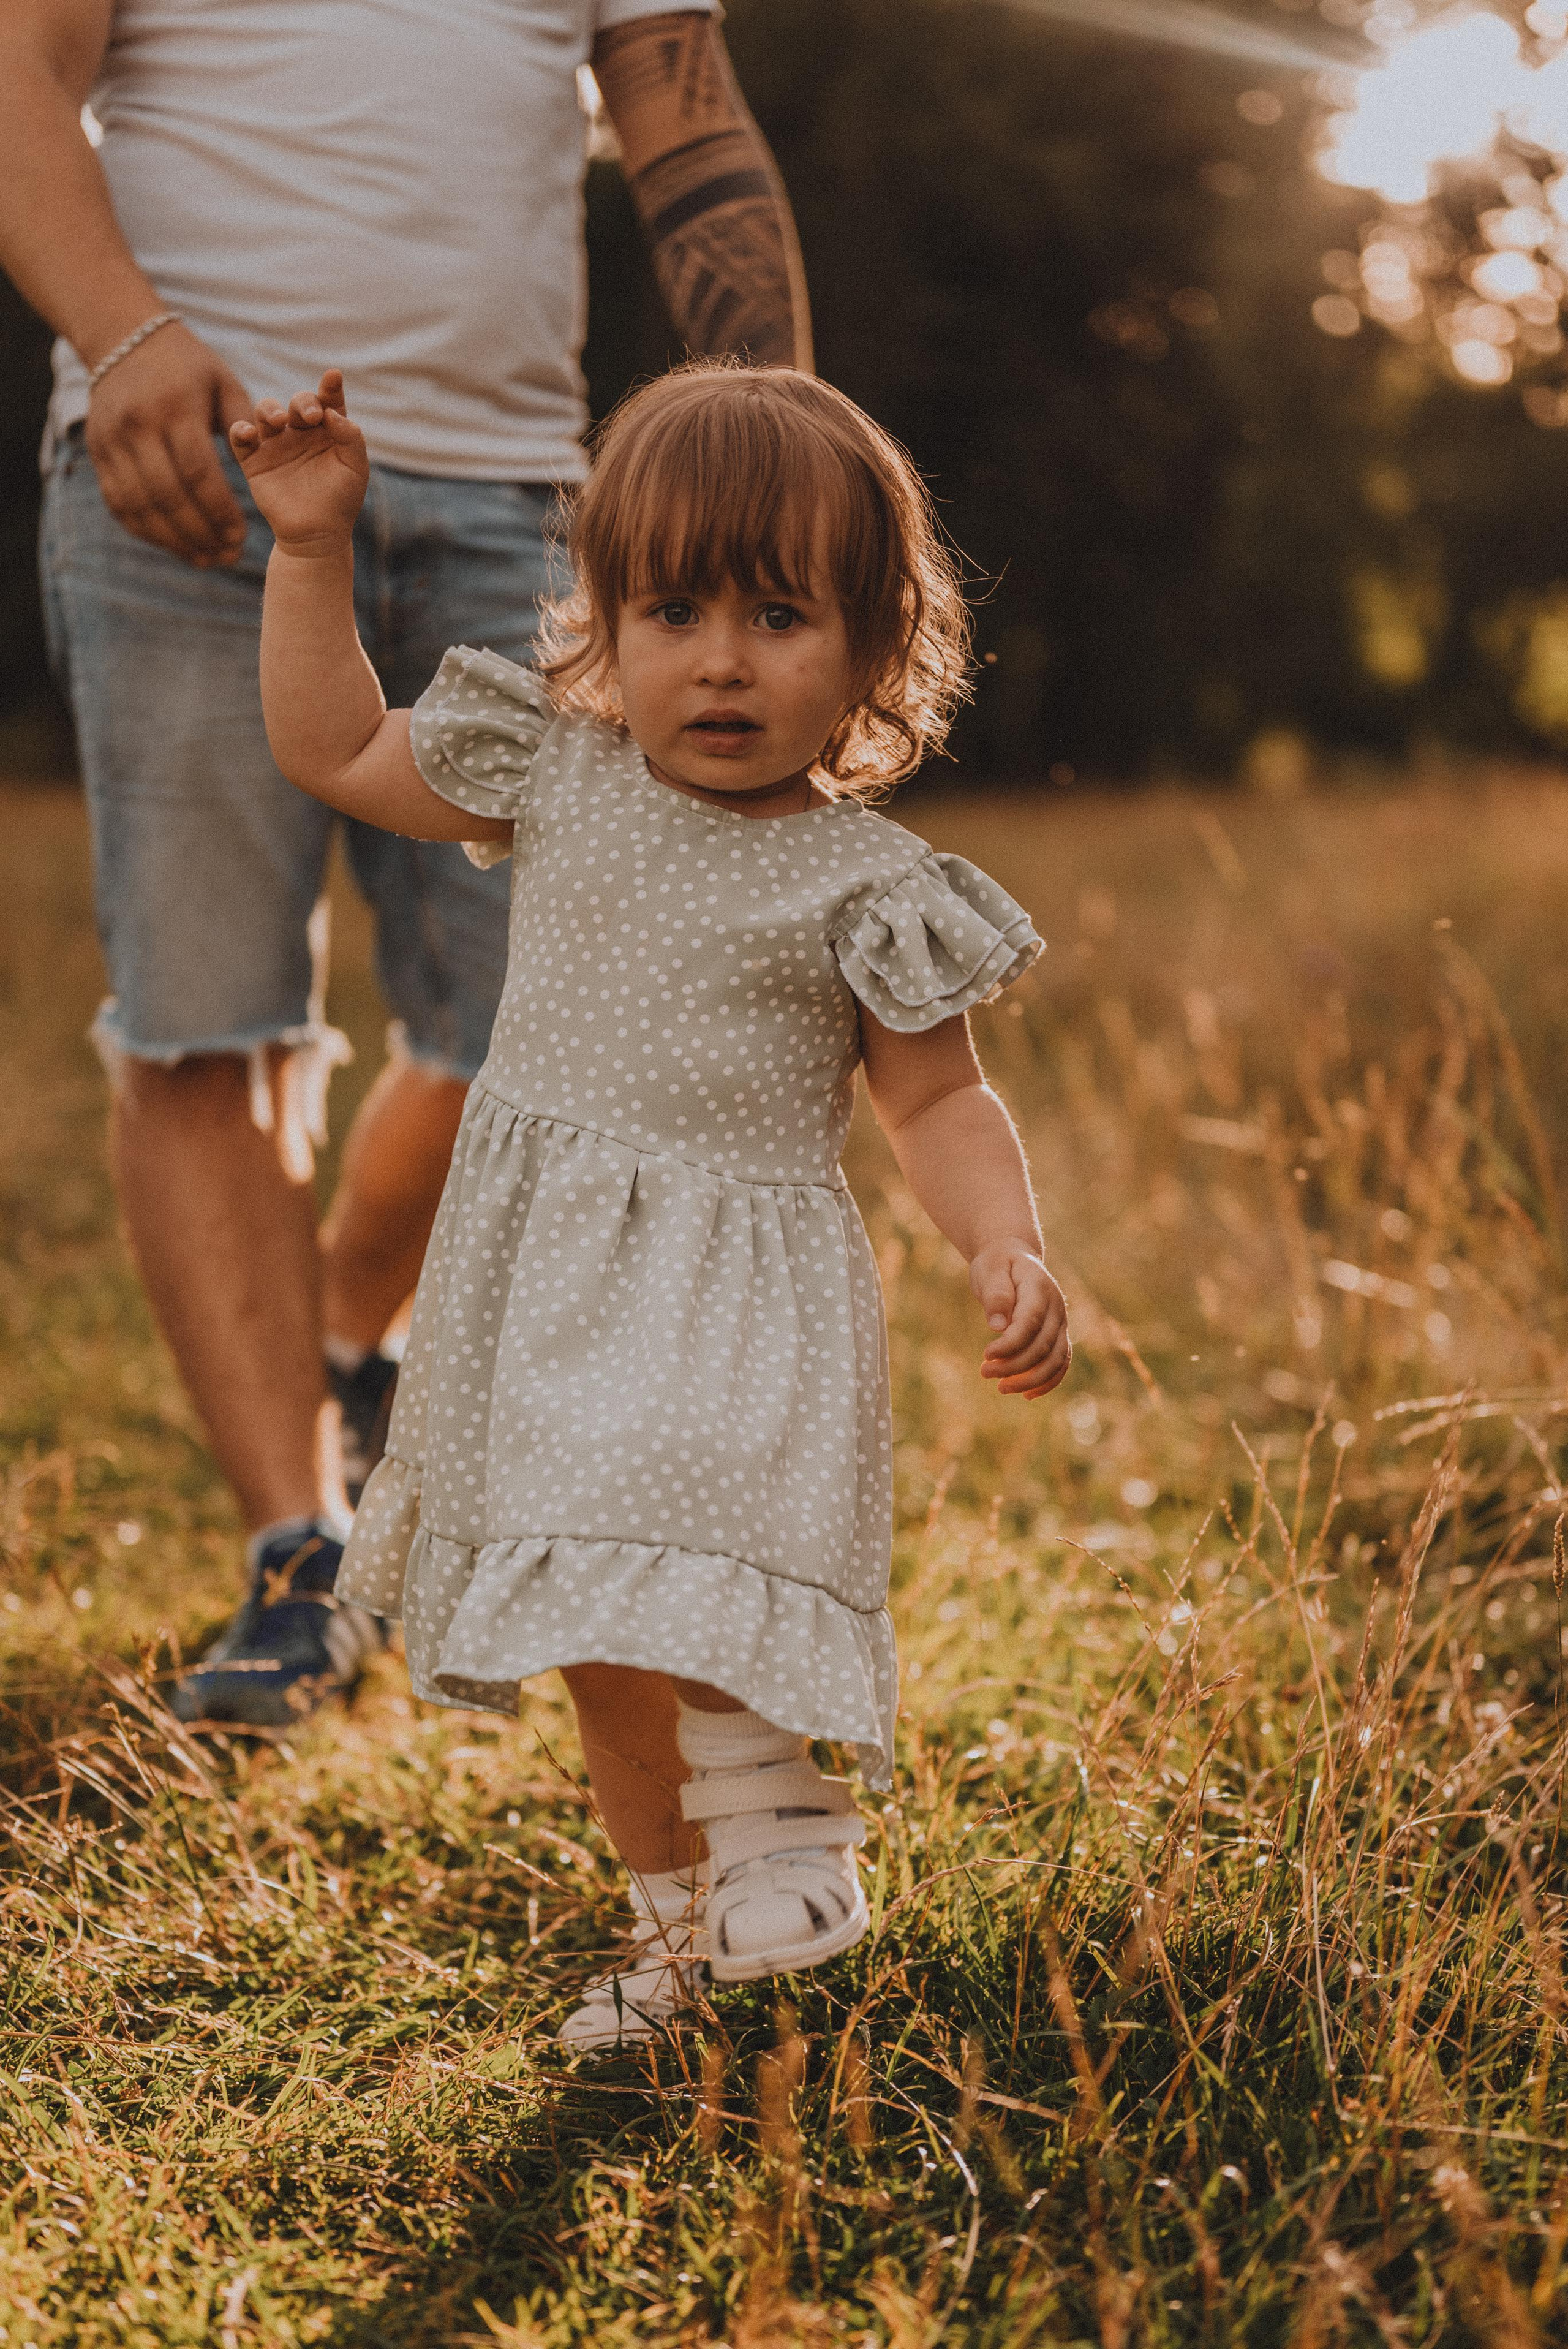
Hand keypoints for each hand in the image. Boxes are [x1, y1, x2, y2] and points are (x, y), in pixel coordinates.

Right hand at [85, 321, 252, 568]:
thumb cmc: (189, 368)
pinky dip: (148, 532)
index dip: (220, 510)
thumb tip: (262, 469)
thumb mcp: (224, 382)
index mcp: (174, 407)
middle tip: (229, 557)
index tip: (241, 537)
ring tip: (206, 559)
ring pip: (140, 507)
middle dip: (201, 533)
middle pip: (168, 496)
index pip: (198, 471)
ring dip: (174, 541)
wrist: (124, 341)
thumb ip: (246, 424)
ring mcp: (111, 441)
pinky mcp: (97, 453)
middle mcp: (137, 426)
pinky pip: (119, 504)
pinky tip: (177, 546)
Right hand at [228, 371, 368, 554]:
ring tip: (278, 421)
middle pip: (297, 403)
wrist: (317, 535)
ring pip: (266, 412)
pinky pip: (241, 439)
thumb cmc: (340, 501)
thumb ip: (351, 438)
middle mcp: (300, 432)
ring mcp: (276, 444)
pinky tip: (248, 433)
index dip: (330, 388)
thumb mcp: (355, 469)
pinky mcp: (255, 461)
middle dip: (302, 402)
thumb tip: (333, 413)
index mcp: (328, 430)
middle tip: (310, 415)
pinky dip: (240, 431)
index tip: (333, 377)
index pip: (328, 401)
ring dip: (269, 409)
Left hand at [971, 1241, 1070, 1399]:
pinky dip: (1048, 1382)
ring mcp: (1061, 1322)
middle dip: (1015, 1366)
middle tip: (984, 1372)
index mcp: (1039, 1288)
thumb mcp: (990, 1269)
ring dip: (1031, 1380)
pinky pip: (1061, 1363)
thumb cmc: (998, 1264)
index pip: (1030, 1323)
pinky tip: (1027, 1395)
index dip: (1010, 1344)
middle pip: (1043, 1346)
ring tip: (1002, 1388)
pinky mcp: (1058, 1335)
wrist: (1014, 1258)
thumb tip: (997, 1326)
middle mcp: (1057, 1307)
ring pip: (1056, 1360)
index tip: (986, 1355)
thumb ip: (995, 1294)